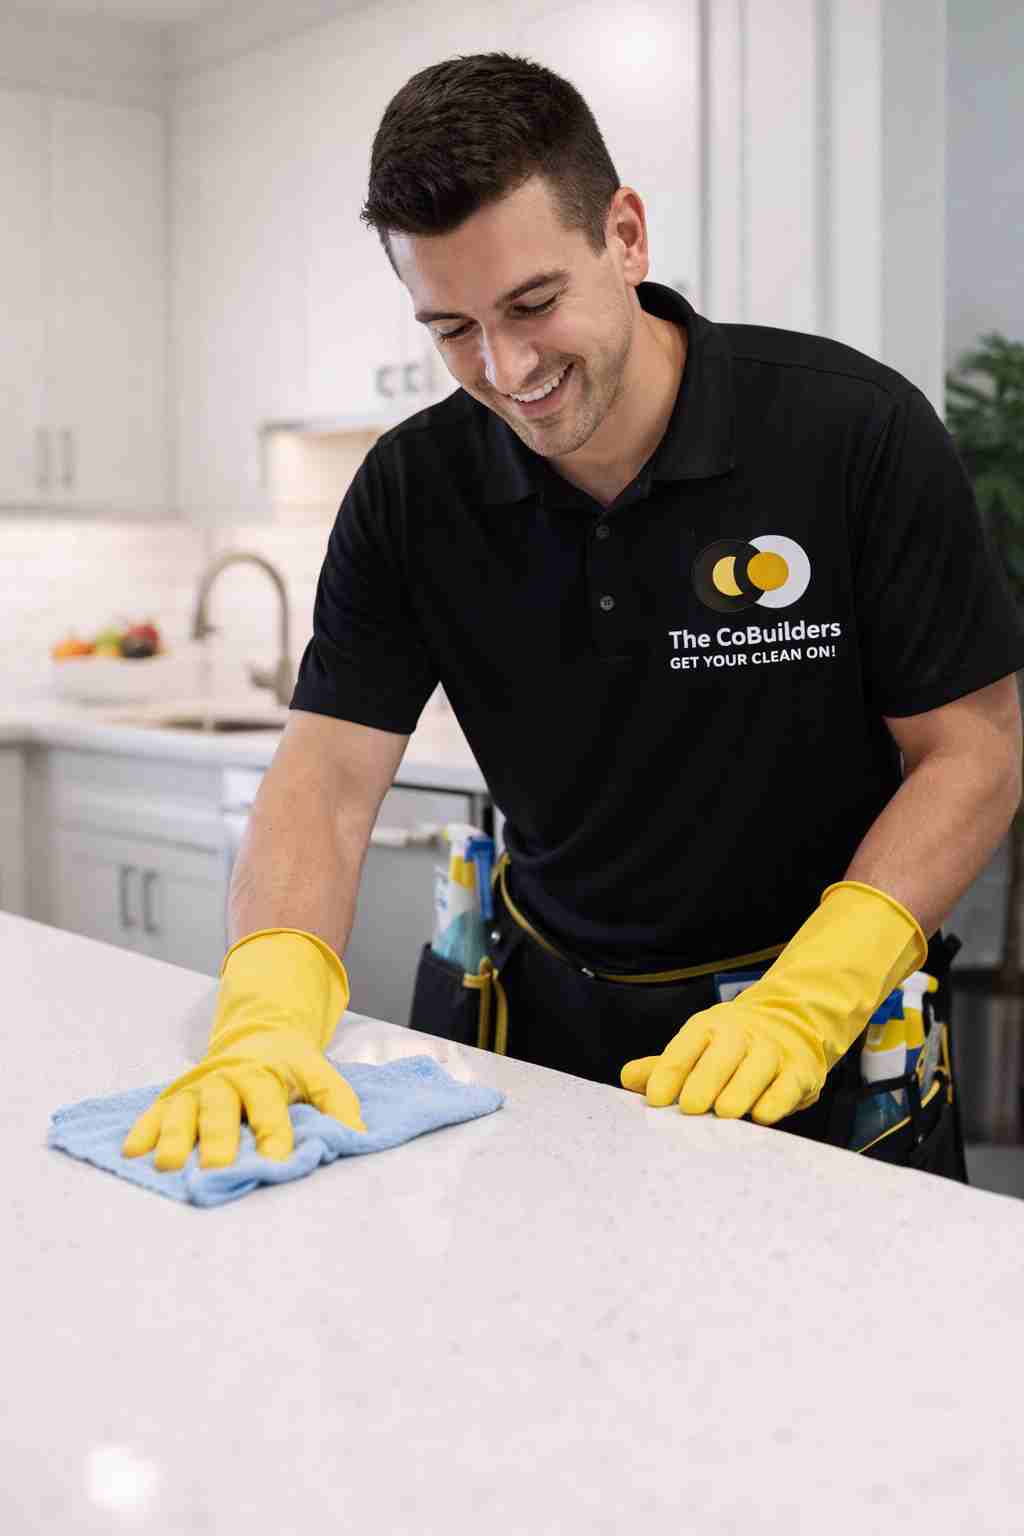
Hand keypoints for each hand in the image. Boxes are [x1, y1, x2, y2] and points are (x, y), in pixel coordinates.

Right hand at [123, 1027, 365, 1169]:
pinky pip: (155, 1112)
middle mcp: (227, 1079)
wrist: (256, 1036)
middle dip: (219, 1137)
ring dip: (175, 1136)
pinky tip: (133, 1152)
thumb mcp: (318, 1074)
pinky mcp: (174, 1096)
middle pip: (222, 1108)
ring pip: (184, 1111)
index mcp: (264, 1074)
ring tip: (168, 1165)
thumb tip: (356, 1136)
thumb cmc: (289, 1068)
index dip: (274, 1130)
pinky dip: (143, 1130)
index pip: (269, 1103)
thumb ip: (337, 1102)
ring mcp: (197, 1088)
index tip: (277, 1160)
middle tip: (218, 1166)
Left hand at [620, 880, 927, 1125]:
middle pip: (723, 1053)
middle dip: (705, 1079)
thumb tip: (628, 1078)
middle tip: (689, 1109)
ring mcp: (773, 1051)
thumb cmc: (730, 1048)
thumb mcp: (695, 1050)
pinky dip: (776, 1100)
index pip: (685, 1046)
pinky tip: (761, 1116)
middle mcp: (742, 1034)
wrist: (791, 1027)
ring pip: (758, 1066)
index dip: (669, 1072)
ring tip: (724, 1112)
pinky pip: (788, 1084)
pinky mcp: (800, 1071)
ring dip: (740, 1089)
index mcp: (709, 1027)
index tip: (655, 1099)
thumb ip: (663, 1067)